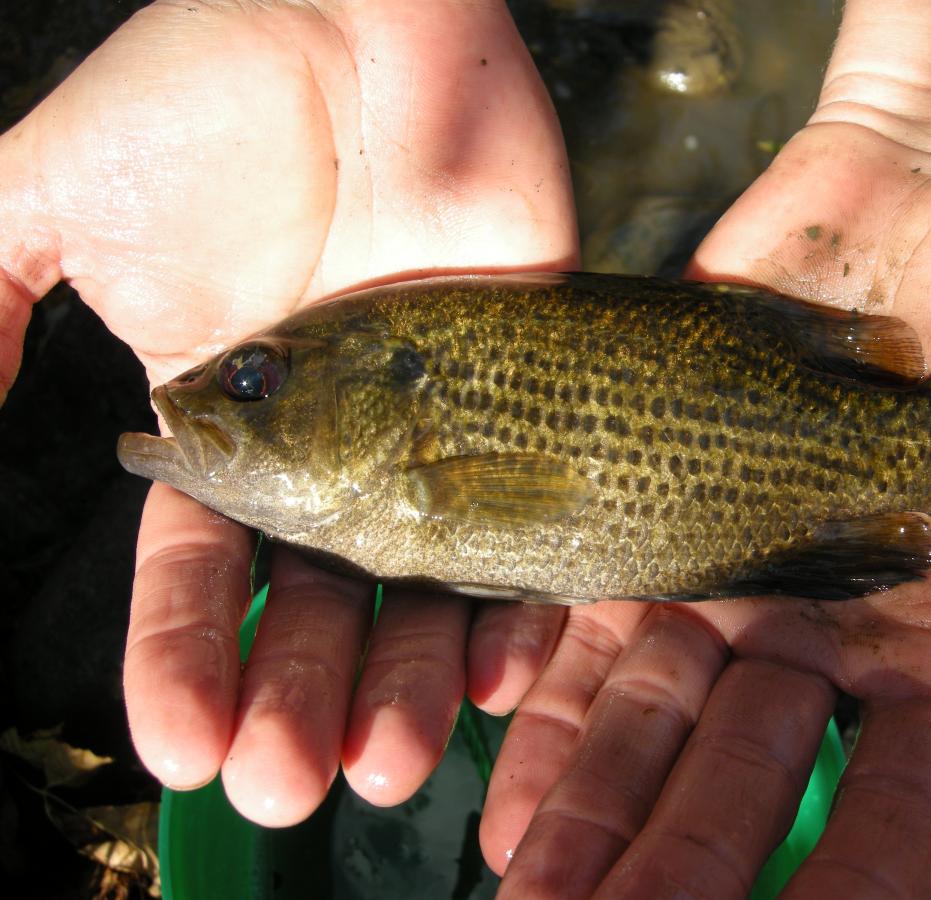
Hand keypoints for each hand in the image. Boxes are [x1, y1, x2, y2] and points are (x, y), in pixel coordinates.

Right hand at [0, 0, 575, 825]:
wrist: (360, 23)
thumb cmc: (209, 93)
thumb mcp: (56, 195)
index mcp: (224, 427)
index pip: (195, 572)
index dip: (179, 659)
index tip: (179, 744)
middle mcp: (331, 448)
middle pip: (314, 604)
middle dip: (294, 696)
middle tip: (287, 783)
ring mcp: (433, 429)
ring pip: (420, 587)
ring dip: (401, 681)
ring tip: (386, 765)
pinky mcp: (525, 395)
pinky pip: (530, 518)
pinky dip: (518, 601)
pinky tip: (498, 672)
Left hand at [468, 3, 930, 896]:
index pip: (903, 792)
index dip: (858, 871)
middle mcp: (826, 620)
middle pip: (748, 771)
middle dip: (682, 861)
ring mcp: (735, 561)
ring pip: (655, 712)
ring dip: (595, 805)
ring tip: (526, 889)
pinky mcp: (657, 492)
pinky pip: (593, 611)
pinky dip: (552, 694)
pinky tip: (501, 774)